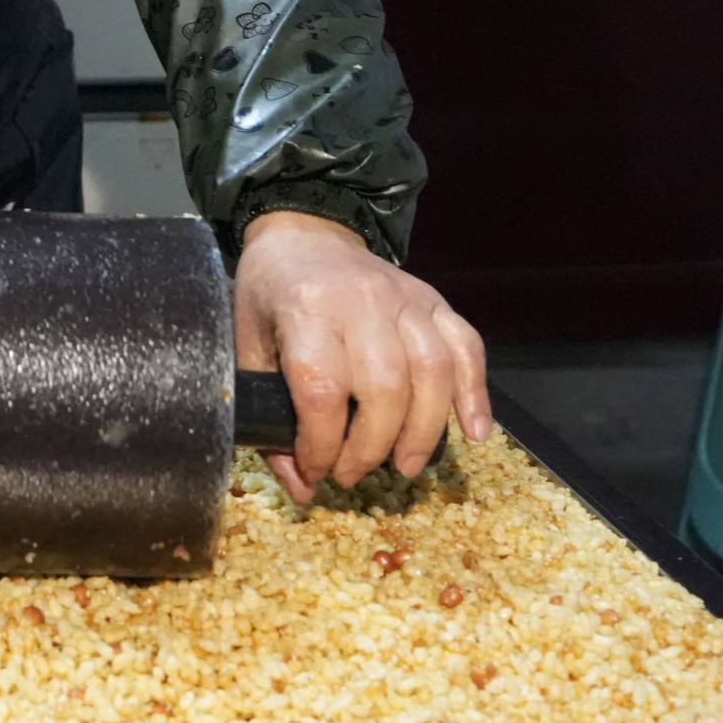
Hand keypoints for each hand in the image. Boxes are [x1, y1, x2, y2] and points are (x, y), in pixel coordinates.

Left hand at [234, 210, 489, 506]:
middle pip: (384, 386)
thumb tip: (303, 488)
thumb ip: (266, 414)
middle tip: (353, 474)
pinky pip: (467, 347)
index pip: (322, 388)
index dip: (322, 444)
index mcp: (305, 308)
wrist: (305, 234)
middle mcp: (361, 299)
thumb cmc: (270, 295)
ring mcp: (405, 296)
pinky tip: (472, 433)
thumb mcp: (248, 346)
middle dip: (371, 447)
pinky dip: (475, 393)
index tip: (316, 471)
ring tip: (404, 466)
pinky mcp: (435, 299)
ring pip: (432, 371)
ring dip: (422, 432)